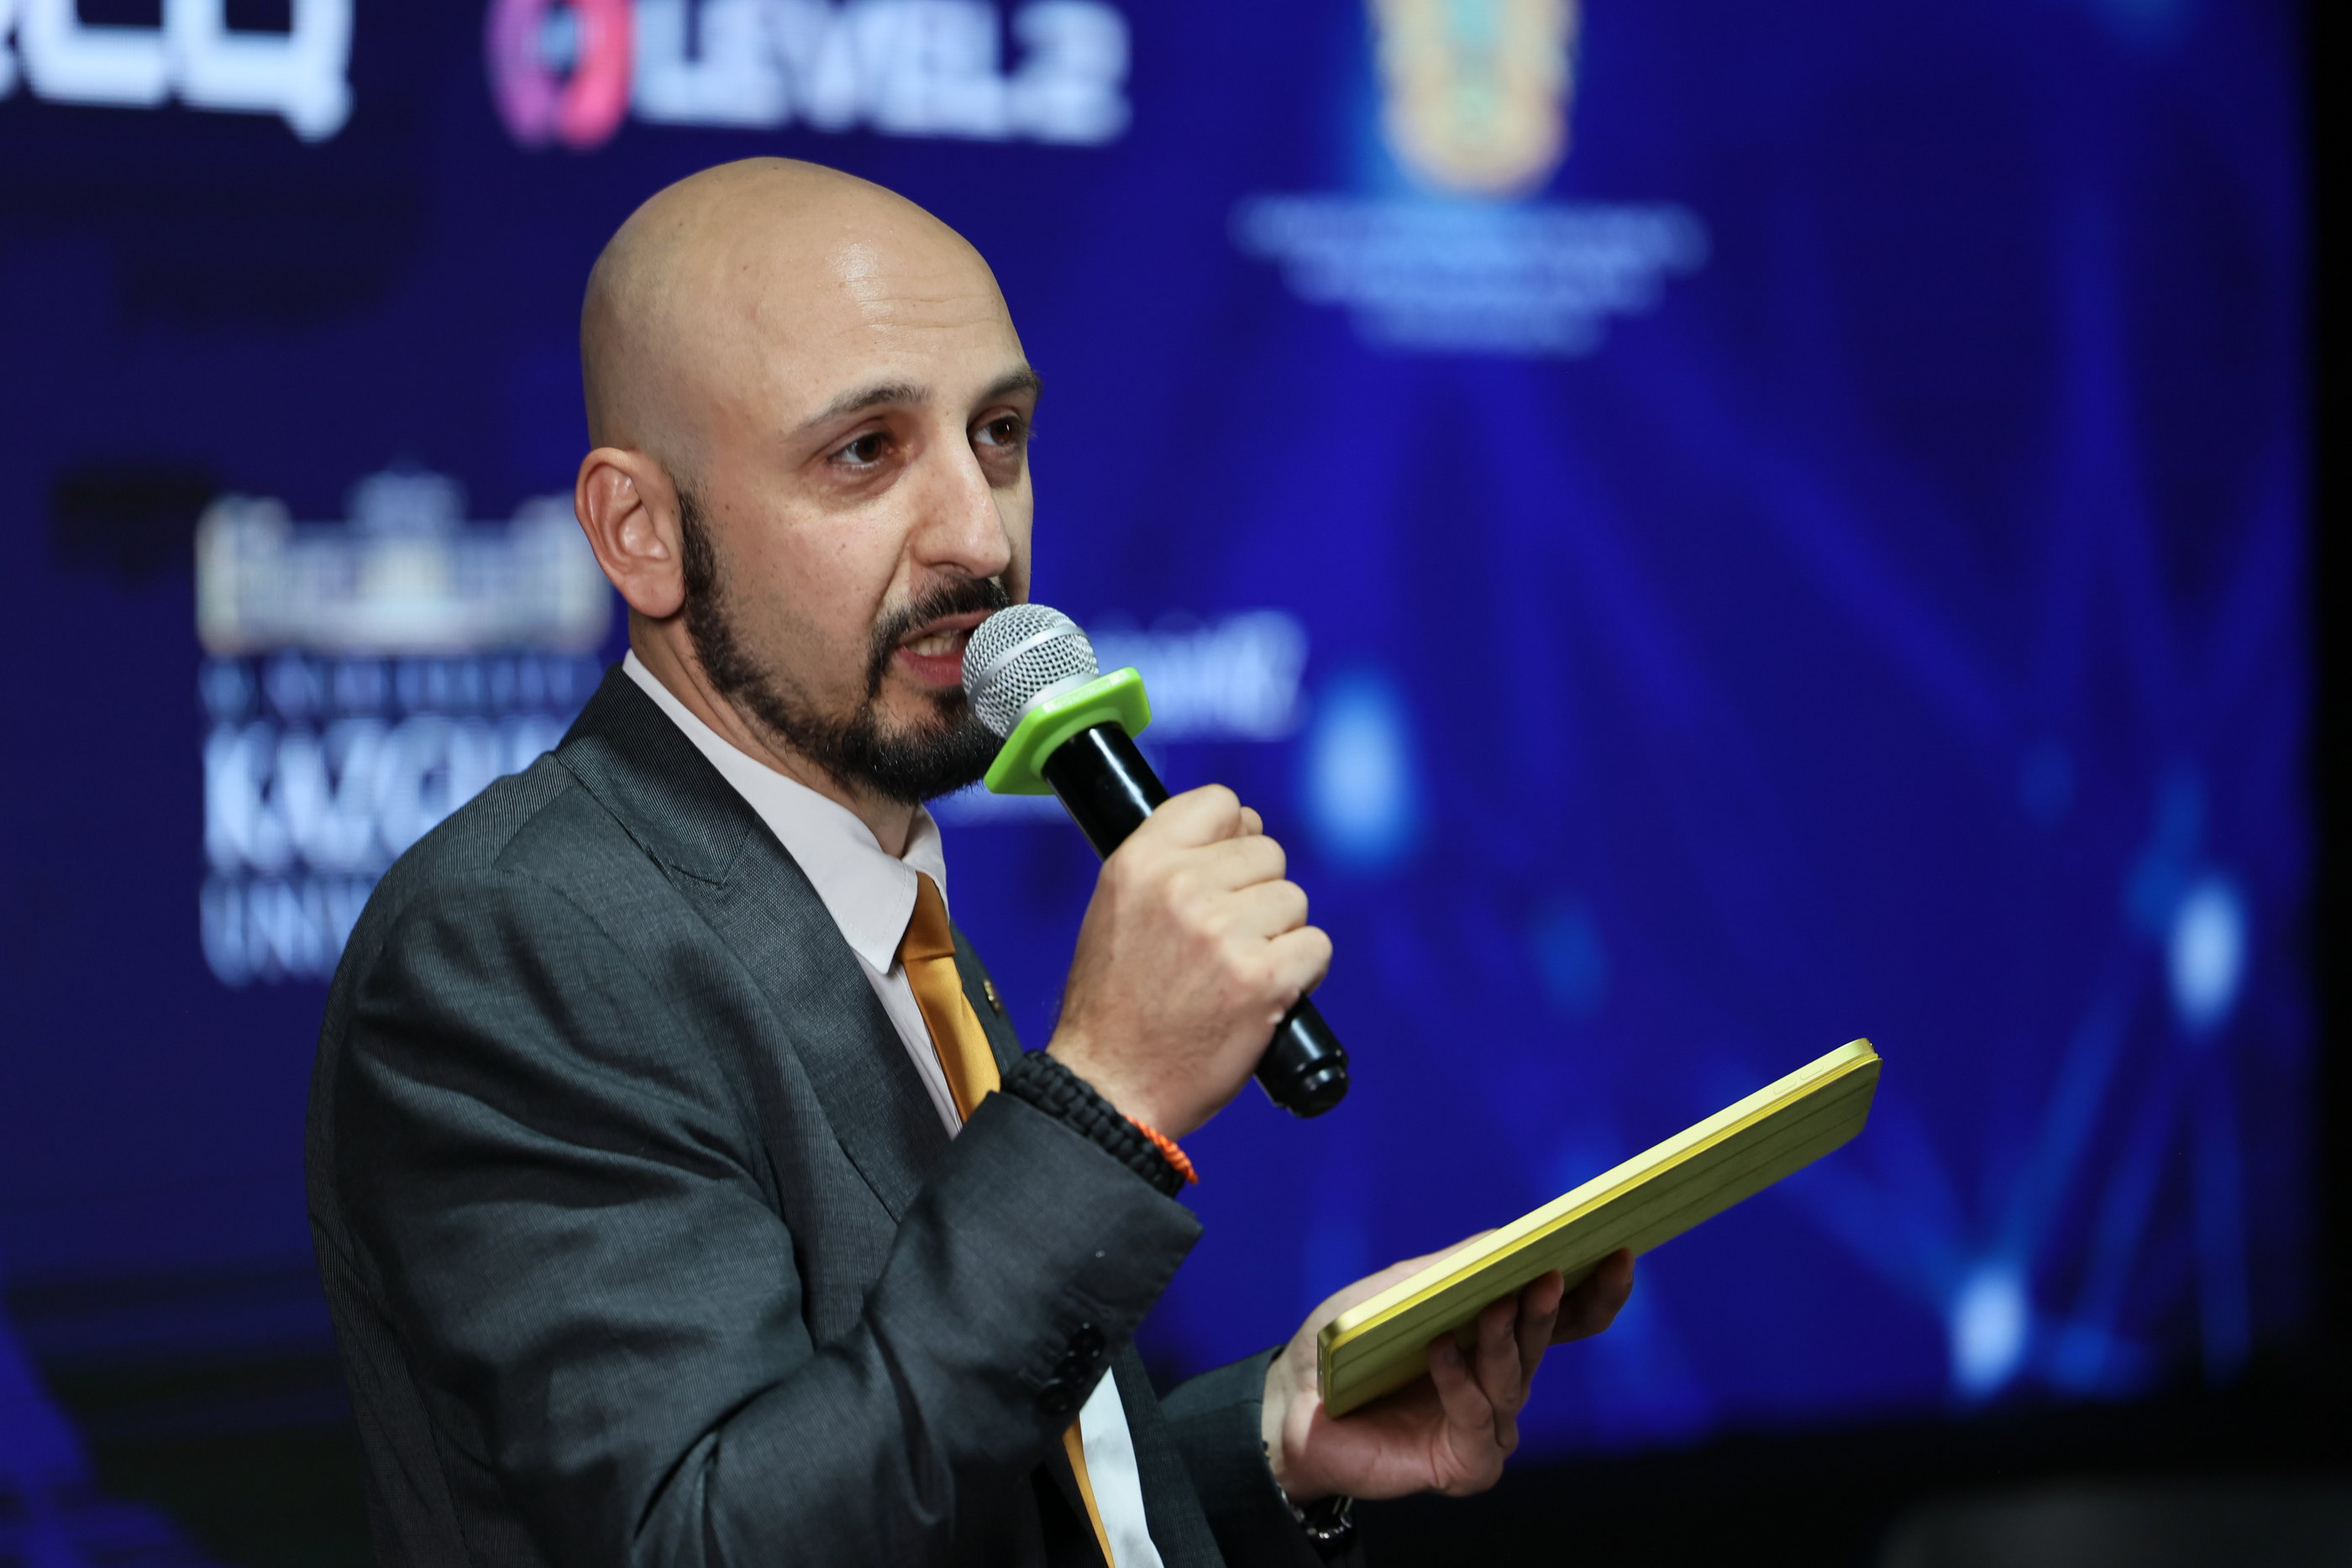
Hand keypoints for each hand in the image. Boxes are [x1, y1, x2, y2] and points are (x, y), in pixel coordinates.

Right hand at [1046, 785, 1328, 1137]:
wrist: (1110, 1086)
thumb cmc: (1114, 1006)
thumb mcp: (1116, 910)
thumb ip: (1168, 866)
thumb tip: (1239, 829)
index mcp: (1139, 862)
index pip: (1220, 803)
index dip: (1234, 835)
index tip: (1229, 869)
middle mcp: (1182, 887)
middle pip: (1268, 853)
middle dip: (1258, 895)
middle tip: (1226, 942)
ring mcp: (1225, 932)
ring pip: (1294, 901)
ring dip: (1279, 936)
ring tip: (1237, 972)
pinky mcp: (1263, 977)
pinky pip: (1316, 946)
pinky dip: (1302, 973)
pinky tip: (1266, 995)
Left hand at [1261, 1245, 1635, 1502]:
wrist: (1290, 1405)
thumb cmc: (1345, 1344)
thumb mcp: (1398, 1289)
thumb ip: (1453, 1268)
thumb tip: (1510, 1236)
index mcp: (1496, 1339)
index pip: (1564, 1317)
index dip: (1596, 1290)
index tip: (1620, 1252)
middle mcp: (1500, 1383)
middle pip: (1545, 1343)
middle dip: (1553, 1308)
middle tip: (1553, 1273)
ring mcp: (1486, 1426)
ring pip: (1514, 1380)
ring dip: (1505, 1342)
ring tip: (1495, 1308)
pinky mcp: (1464, 1463)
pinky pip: (1477, 1422)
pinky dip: (1459, 1384)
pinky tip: (1439, 1353)